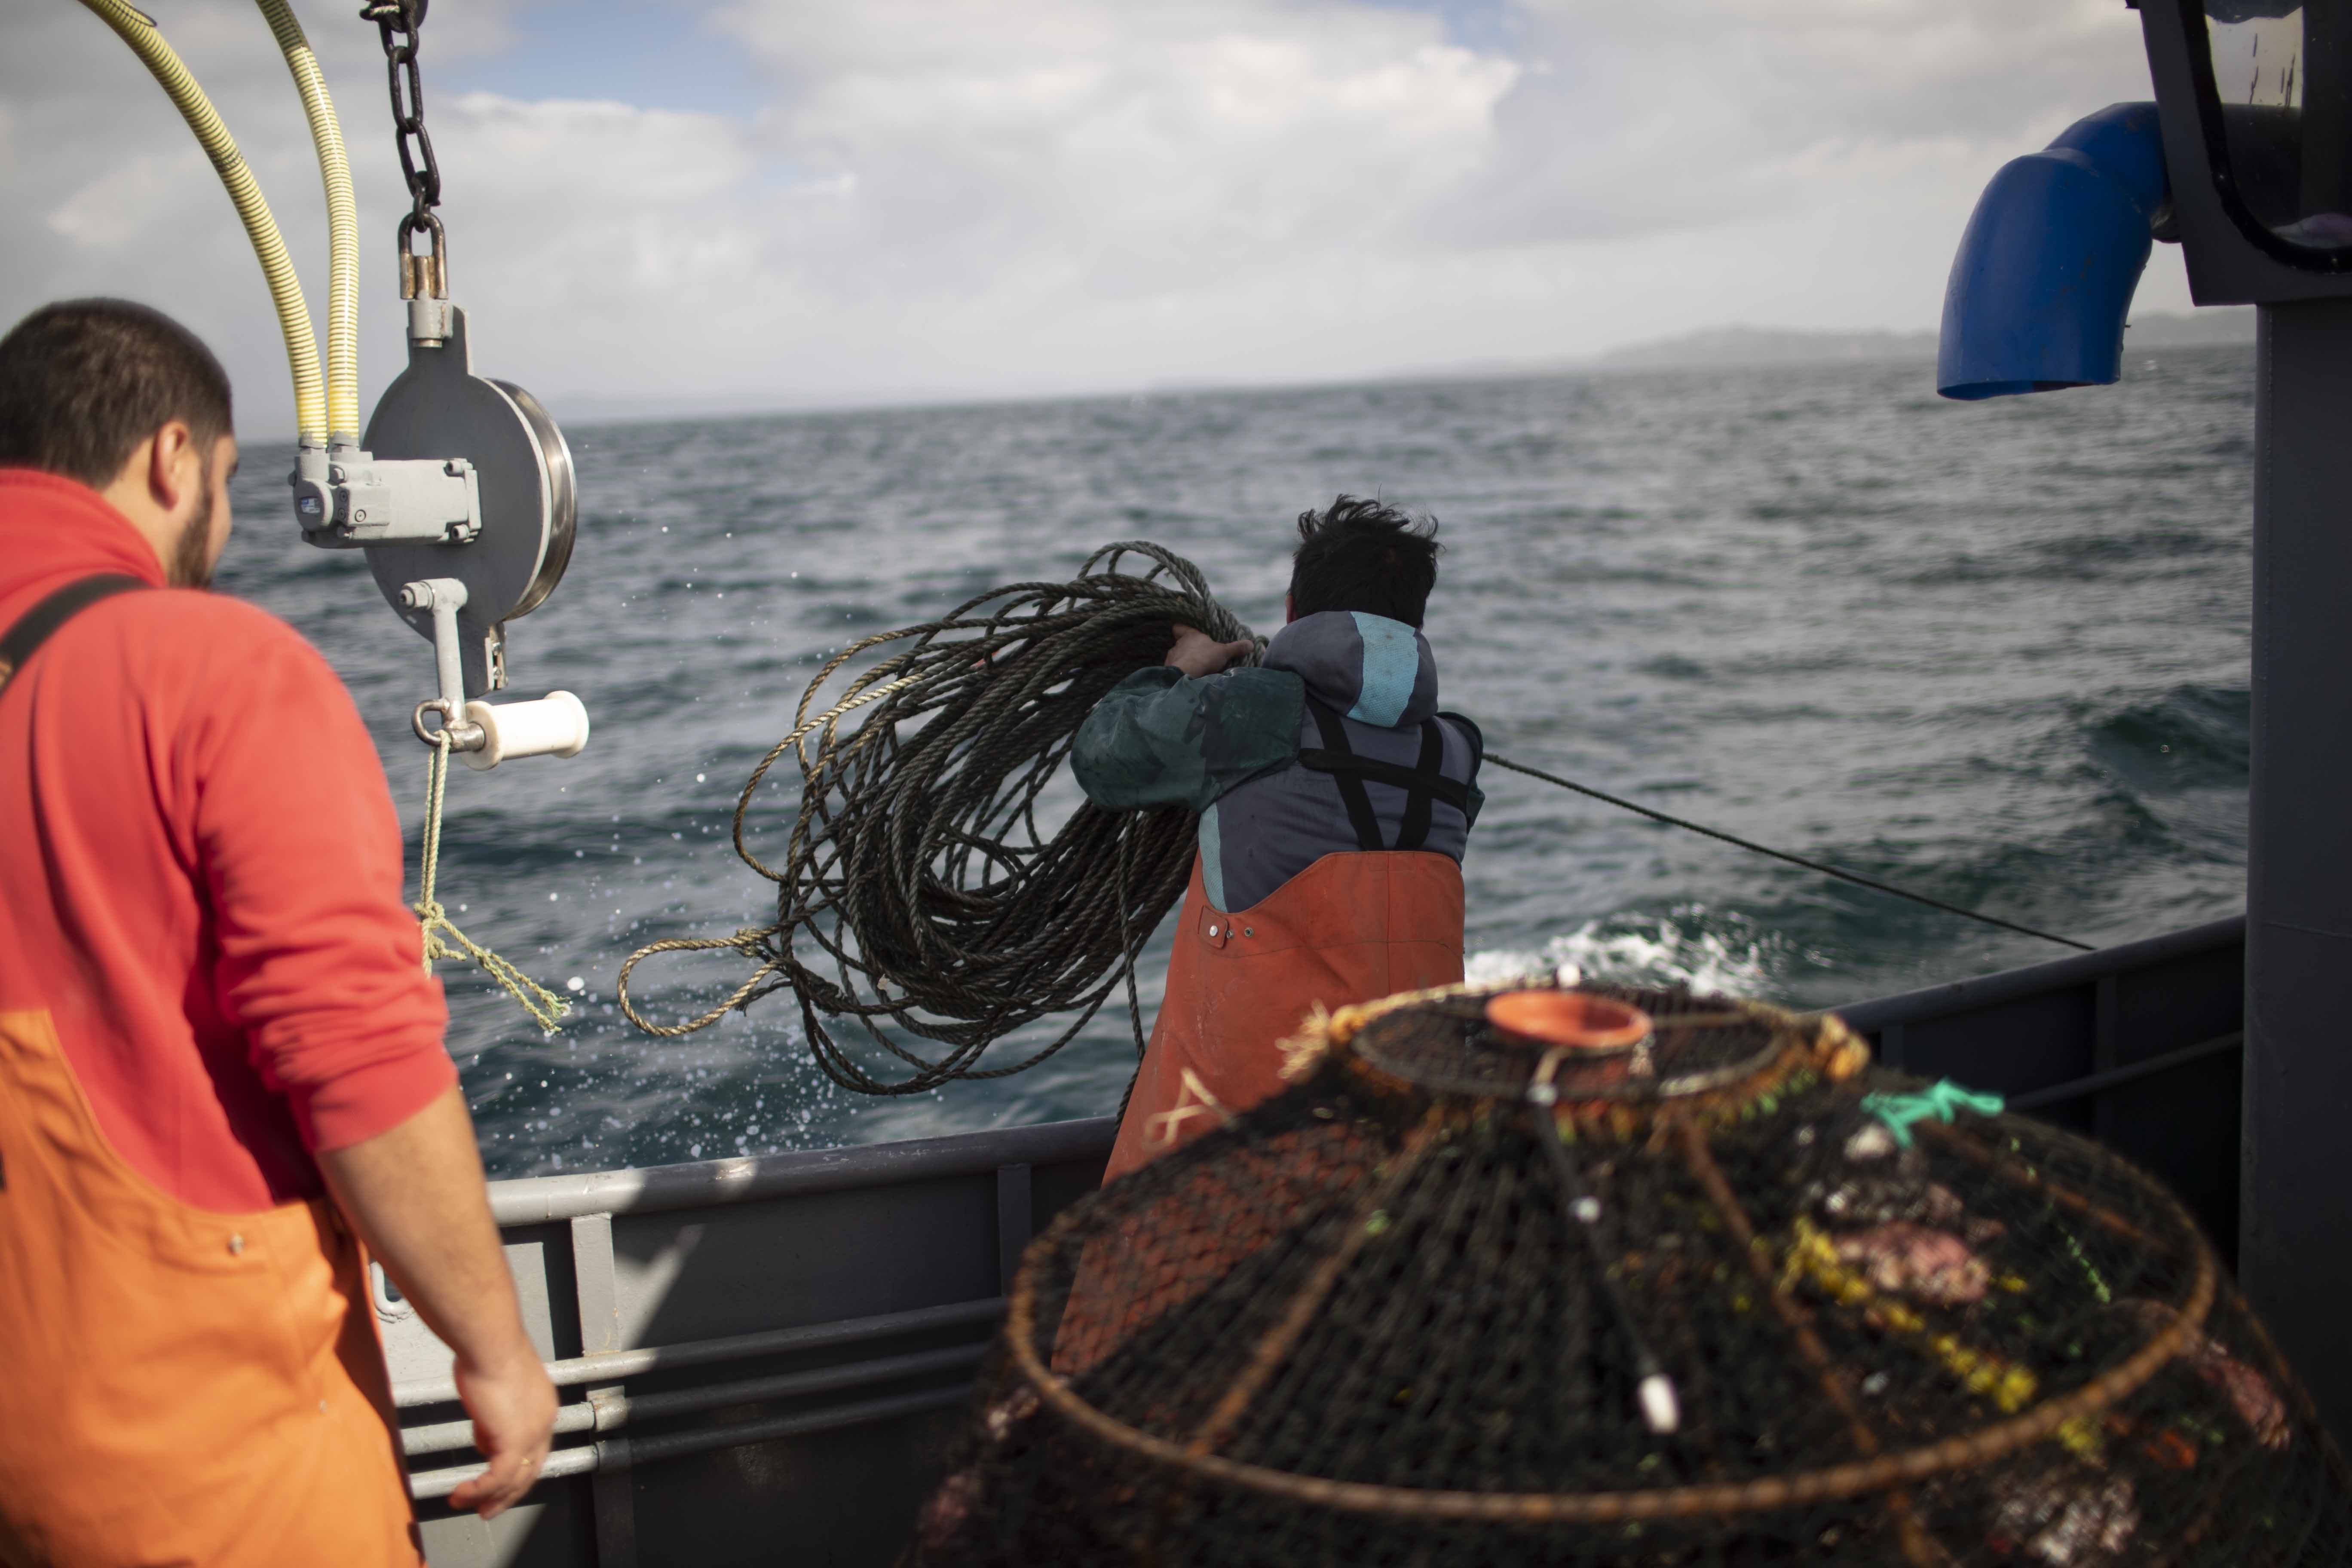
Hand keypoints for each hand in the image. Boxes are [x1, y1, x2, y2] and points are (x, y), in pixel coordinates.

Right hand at [447, 1341, 557, 1518]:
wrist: (490, 1342)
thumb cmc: (487, 1352)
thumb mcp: (493, 1388)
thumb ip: (492, 1414)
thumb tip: (484, 1436)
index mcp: (543, 1406)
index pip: (535, 1447)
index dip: (517, 1466)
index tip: (498, 1480)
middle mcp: (544, 1421)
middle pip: (531, 1468)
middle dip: (509, 1492)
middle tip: (489, 1508)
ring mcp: (532, 1432)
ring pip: (515, 1479)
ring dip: (490, 1497)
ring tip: (469, 1506)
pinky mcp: (514, 1440)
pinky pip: (497, 1478)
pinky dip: (479, 1490)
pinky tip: (461, 1495)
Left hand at [1165, 624, 1251, 677]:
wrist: (1187, 674)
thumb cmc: (1205, 657)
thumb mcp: (1224, 652)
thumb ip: (1236, 648)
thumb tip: (1250, 644)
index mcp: (1190, 635)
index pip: (1180, 627)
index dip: (1182, 629)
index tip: (1188, 633)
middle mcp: (1179, 644)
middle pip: (1181, 643)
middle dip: (1188, 649)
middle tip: (1198, 655)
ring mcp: (1172, 656)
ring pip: (1177, 656)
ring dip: (1184, 661)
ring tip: (1193, 668)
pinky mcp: (1168, 668)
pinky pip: (1174, 668)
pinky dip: (1180, 671)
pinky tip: (1187, 676)